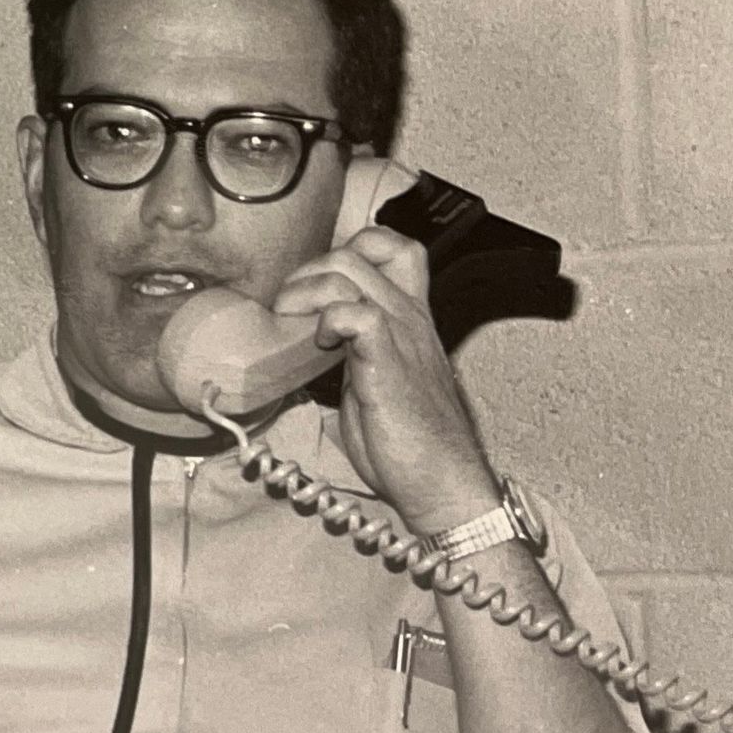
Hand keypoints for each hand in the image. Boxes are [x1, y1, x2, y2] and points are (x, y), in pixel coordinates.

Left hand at [269, 225, 500, 533]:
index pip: (391, 246)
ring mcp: (402, 336)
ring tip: (294, 325)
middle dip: (308, 270)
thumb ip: (345, 354)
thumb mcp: (370, 382)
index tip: (316, 285)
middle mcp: (409, 317)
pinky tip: (321, 346)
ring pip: (347, 269)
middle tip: (290, 310)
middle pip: (355, 248)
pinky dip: (327, 320)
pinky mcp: (389, 363)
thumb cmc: (407, 443)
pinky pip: (354, 313)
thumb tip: (293, 346)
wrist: (441, 485)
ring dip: (305, 290)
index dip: (349, 247)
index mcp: (407, 319)